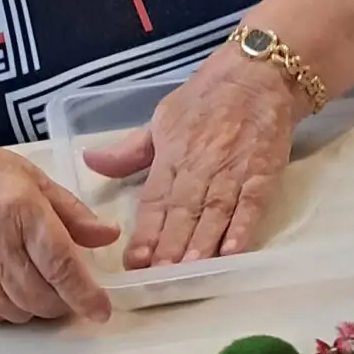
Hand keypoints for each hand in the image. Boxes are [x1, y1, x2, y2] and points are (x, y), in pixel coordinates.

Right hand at [0, 126, 116, 323]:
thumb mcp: (25, 174)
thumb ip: (68, 210)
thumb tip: (107, 236)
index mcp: (18, 208)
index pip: (61, 265)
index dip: (86, 294)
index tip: (101, 310)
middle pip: (42, 296)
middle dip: (63, 302)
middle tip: (68, 291)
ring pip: (18, 311)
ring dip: (35, 307)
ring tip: (35, 282)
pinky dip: (7, 309)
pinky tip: (5, 285)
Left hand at [82, 48, 296, 267]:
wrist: (259, 72)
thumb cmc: (207, 97)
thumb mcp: (161, 118)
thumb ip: (129, 151)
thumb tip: (90, 162)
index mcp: (172, 153)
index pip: (155, 200)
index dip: (145, 232)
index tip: (134, 263)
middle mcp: (201, 165)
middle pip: (183, 212)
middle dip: (170, 248)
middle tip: (159, 280)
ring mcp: (234, 170)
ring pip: (215, 213)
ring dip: (201, 244)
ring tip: (188, 274)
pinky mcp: (264, 173)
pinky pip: (252, 204)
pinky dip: (243, 229)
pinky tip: (232, 253)